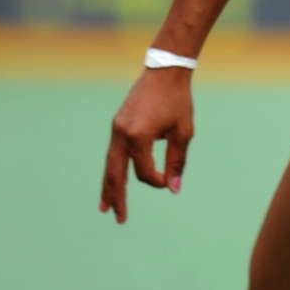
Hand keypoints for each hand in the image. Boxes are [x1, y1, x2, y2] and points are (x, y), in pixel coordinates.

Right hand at [100, 69, 194, 224]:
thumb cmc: (178, 101)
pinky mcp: (117, 124)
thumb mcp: (183, 132)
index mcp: (139, 135)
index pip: (144, 171)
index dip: (157, 180)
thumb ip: (177, 161)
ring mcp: (116, 128)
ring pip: (110, 164)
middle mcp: (122, 133)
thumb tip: (173, 189)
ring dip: (109, 186)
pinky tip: (111, 181)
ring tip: (105, 207)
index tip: (168, 179)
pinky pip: (112, 152)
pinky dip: (111, 169)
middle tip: (119, 218)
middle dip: (118, 197)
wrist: (165, 71)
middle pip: (117, 173)